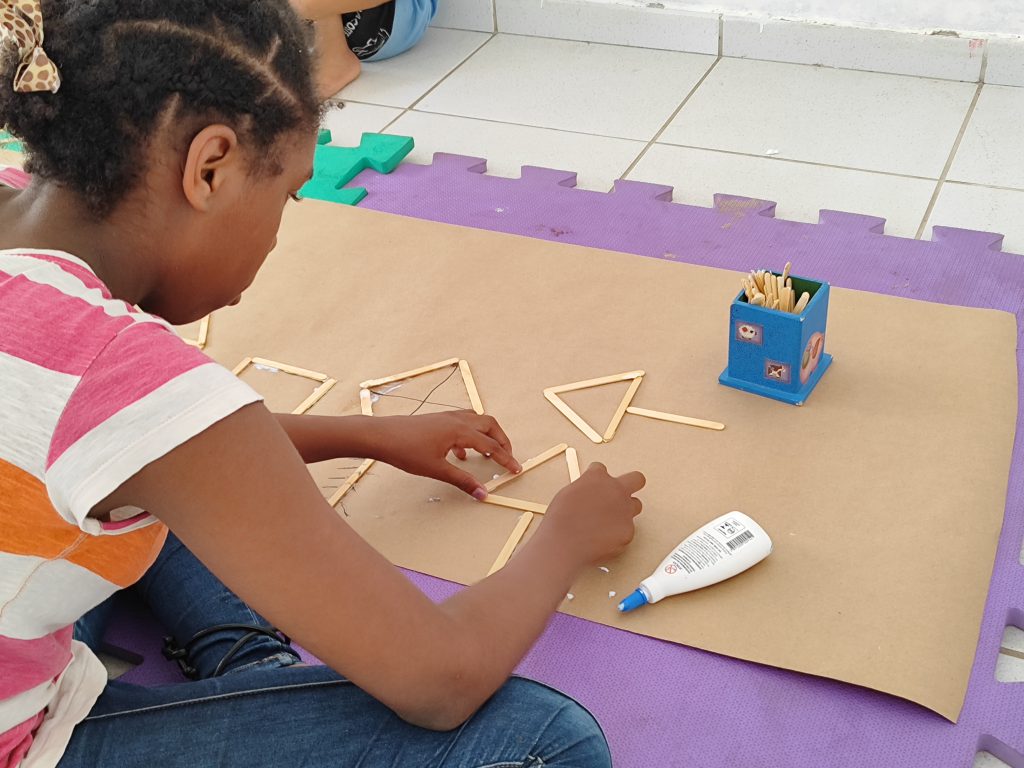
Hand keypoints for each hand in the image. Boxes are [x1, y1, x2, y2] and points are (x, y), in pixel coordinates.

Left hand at [368, 411, 520, 497]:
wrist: (381, 436)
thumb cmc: (405, 450)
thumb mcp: (436, 469)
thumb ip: (462, 481)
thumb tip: (482, 493)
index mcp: (460, 431)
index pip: (491, 445)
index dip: (506, 458)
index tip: (516, 469)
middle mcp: (456, 420)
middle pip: (490, 425)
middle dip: (502, 440)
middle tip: (508, 457)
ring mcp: (446, 417)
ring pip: (476, 421)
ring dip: (487, 435)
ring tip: (489, 453)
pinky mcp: (437, 420)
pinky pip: (462, 423)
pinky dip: (470, 435)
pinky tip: (461, 453)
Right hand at [540, 463, 644, 565]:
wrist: (564, 544)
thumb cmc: (560, 520)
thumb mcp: (567, 494)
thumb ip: (584, 488)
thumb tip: (589, 492)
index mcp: (598, 477)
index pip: (602, 469)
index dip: (596, 479)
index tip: (593, 487)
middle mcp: (616, 490)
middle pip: (636, 479)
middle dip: (631, 483)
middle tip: (619, 494)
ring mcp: (625, 510)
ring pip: (636, 505)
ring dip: (625, 510)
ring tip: (608, 522)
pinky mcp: (628, 530)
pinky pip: (627, 529)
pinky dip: (617, 533)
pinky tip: (602, 539)